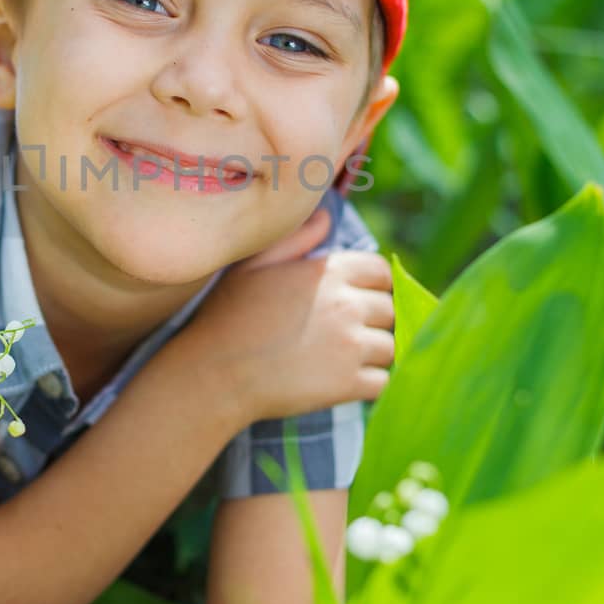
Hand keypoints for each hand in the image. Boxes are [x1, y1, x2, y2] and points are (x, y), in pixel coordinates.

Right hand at [191, 205, 394, 422]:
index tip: (355, 300)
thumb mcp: (254, 265)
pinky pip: (382, 382)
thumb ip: (296, 238)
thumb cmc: (228, 315)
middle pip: (390, 310)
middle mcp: (348, 305)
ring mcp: (352, 345)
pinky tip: (343, 383)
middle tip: (343, 334)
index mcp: (330, 271)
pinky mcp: (350, 384)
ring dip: (372, 355)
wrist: (214, 374)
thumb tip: (326, 218)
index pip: (381, 271)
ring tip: (341, 360)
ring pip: (389, 347)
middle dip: (373, 321)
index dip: (372, 286)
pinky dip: (369, 385)